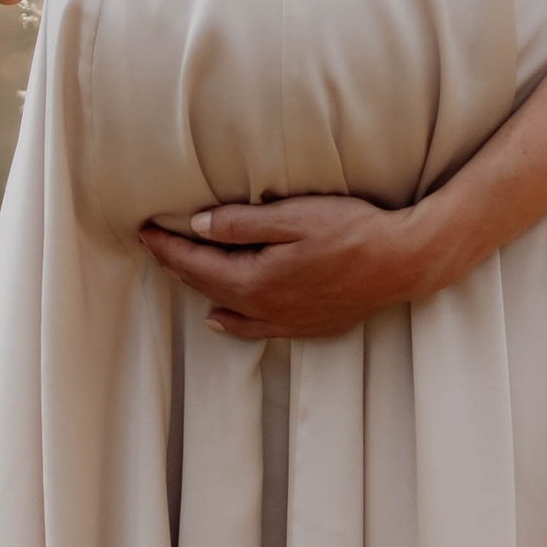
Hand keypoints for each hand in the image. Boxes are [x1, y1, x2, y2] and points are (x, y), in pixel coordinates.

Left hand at [139, 192, 435, 340]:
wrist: (402, 263)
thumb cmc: (352, 231)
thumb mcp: (294, 216)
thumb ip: (242, 223)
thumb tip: (197, 226)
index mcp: (256, 279)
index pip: (196, 263)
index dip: (167, 247)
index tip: (144, 230)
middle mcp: (264, 308)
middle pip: (207, 285)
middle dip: (176, 265)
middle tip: (153, 244)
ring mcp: (285, 321)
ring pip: (226, 307)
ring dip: (199, 288)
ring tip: (177, 271)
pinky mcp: (305, 326)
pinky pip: (254, 330)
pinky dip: (230, 324)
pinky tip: (218, 320)